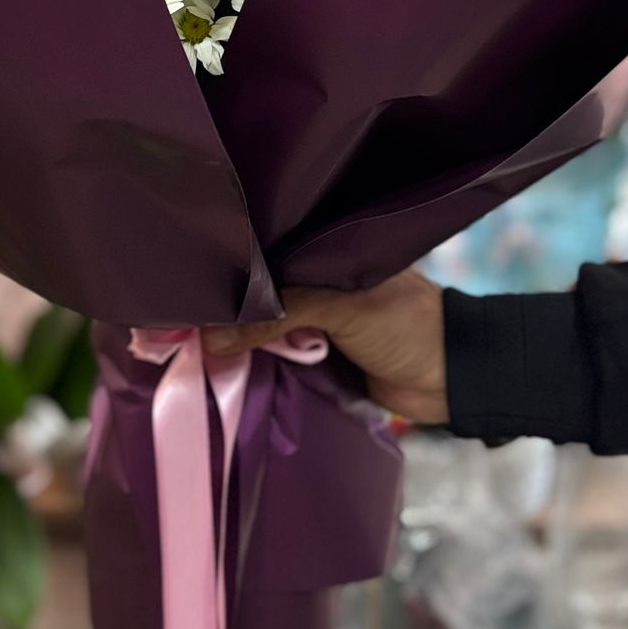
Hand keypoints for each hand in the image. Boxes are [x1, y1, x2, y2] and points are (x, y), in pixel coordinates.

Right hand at [204, 270, 447, 424]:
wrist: (452, 381)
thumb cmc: (406, 326)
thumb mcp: (342, 307)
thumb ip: (279, 316)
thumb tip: (211, 338)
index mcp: (326, 250)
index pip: (267, 247)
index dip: (230, 259)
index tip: (185, 267)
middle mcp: (316, 280)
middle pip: (259, 291)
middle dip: (225, 303)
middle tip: (175, 309)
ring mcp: (316, 322)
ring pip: (264, 326)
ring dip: (237, 337)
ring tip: (183, 337)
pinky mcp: (317, 359)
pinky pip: (277, 358)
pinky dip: (255, 363)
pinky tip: (218, 364)